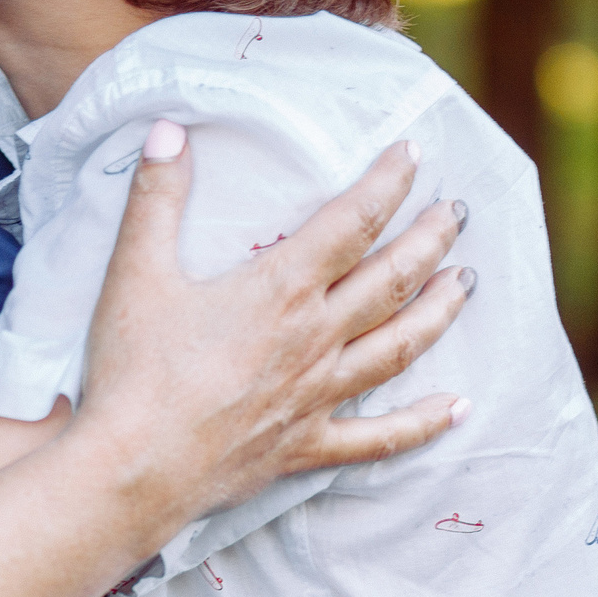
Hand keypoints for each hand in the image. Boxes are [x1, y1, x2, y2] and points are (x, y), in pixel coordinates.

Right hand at [71, 123, 470, 528]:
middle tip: (458, 212)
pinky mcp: (307, 445)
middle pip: (391, 280)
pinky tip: (458, 410)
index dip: (387, 184)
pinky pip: (378, 436)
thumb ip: (156, 195)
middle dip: (430, 241)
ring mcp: (317, 395)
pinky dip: (423, 424)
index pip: (351, 222)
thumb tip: (167, 127)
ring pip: (399, 347)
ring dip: (439, 313)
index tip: (412, 155)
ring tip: (466, 284)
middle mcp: (314, 338)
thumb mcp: (135, 269)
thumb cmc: (133, 369)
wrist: (131, 469)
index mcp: (280, 289)